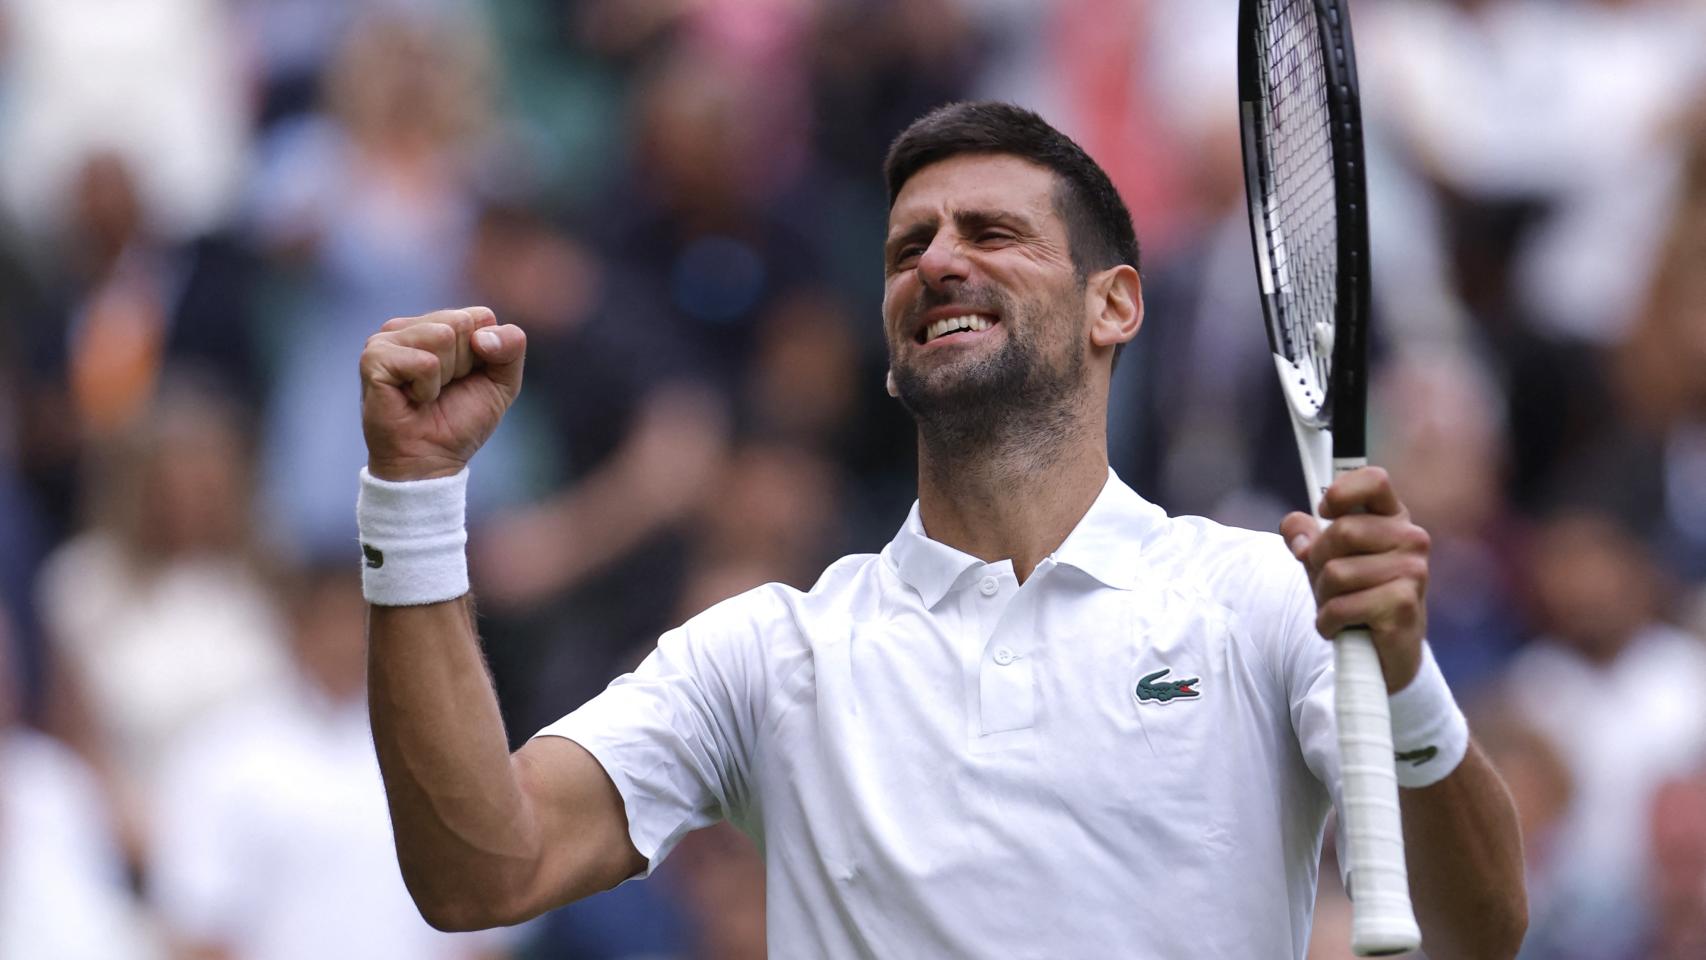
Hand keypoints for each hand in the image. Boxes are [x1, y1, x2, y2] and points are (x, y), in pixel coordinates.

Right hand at [359, 307, 525, 480]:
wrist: (431, 460)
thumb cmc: (461, 421)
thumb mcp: (503, 382)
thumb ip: (512, 346)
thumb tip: (482, 335)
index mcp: (439, 323)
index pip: (481, 316)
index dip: (486, 353)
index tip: (468, 378)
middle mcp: (411, 326)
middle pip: (461, 323)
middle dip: (465, 364)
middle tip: (445, 389)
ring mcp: (387, 338)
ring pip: (442, 336)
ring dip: (446, 376)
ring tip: (427, 394)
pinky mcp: (374, 358)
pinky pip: (424, 362)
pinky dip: (427, 389)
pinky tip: (412, 399)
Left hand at [1280, 467, 1430, 692]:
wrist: (1383, 651)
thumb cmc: (1356, 594)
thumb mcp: (1324, 558)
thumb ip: (1304, 535)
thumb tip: (1296, 532)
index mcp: (1394, 518)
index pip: (1375, 480)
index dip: (1342, 492)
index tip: (1324, 510)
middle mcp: (1411, 539)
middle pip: (1342, 531)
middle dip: (1318, 560)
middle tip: (1327, 581)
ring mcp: (1413, 572)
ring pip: (1336, 572)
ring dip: (1323, 597)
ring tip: (1338, 607)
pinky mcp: (1403, 605)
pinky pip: (1341, 606)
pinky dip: (1328, 621)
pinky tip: (1340, 626)